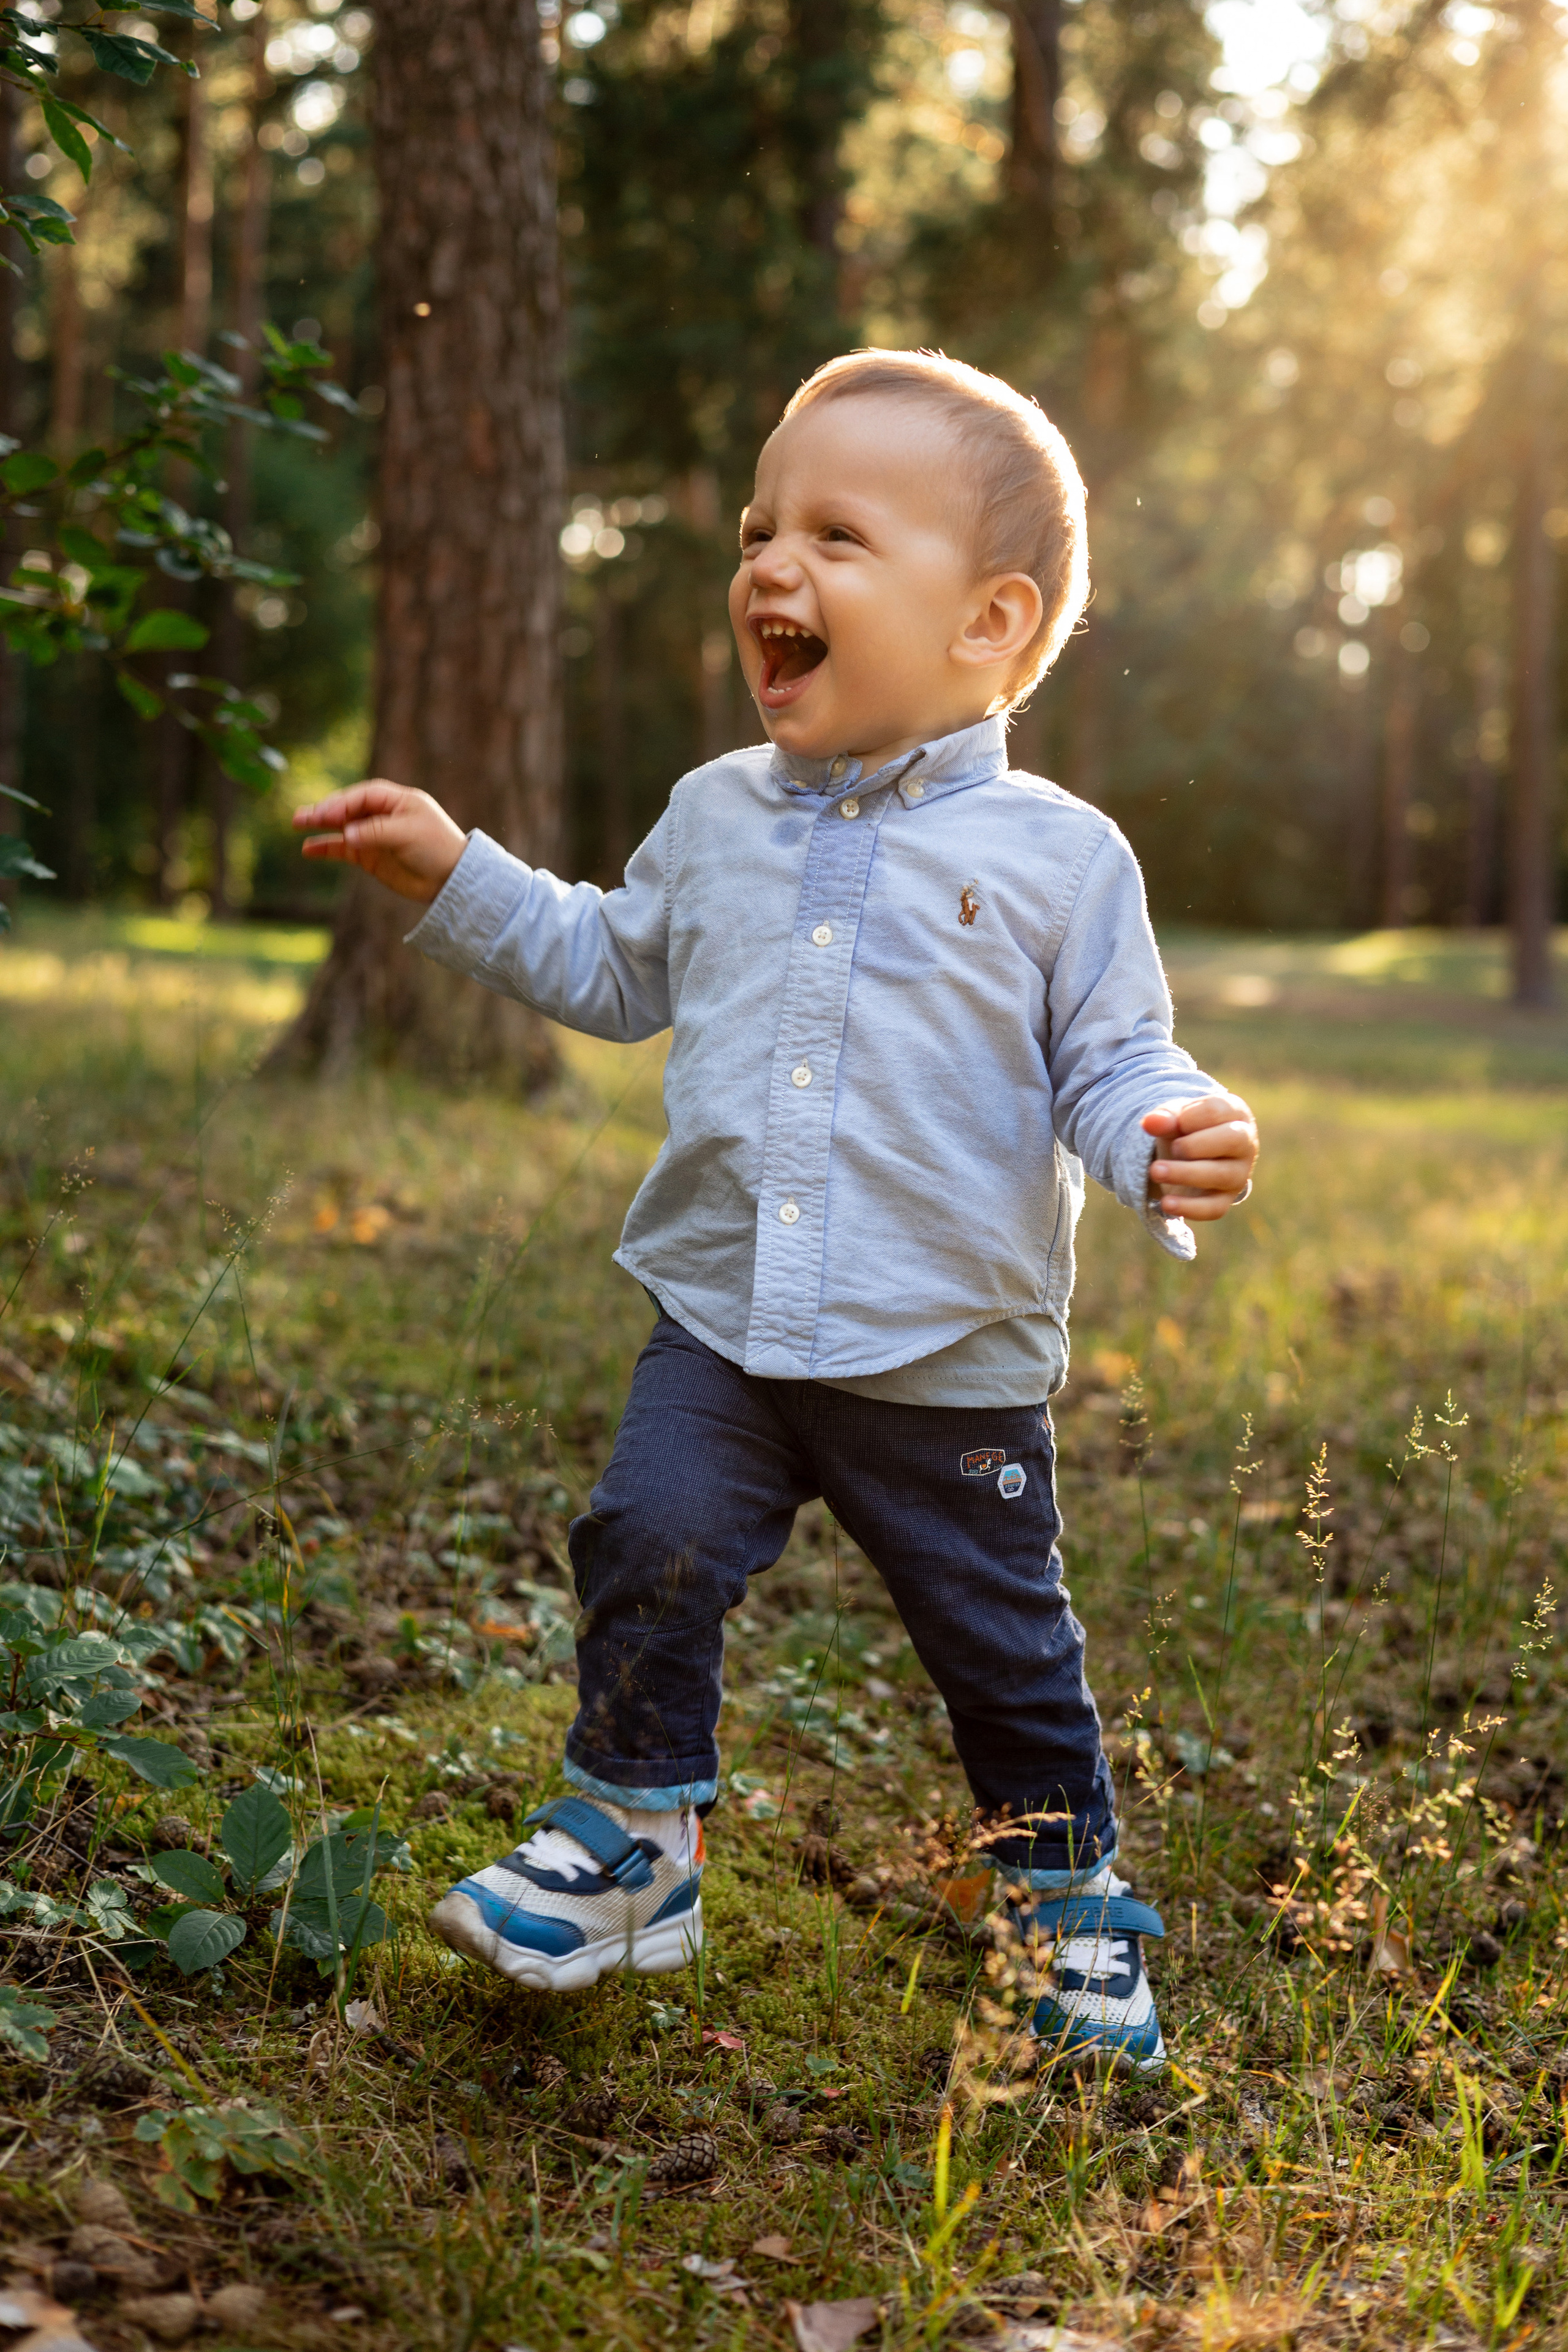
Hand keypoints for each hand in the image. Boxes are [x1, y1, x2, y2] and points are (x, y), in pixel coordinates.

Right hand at [292, 779, 466, 904]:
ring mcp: (375, 835)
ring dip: (320, 825)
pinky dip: (326, 848)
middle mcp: (384, 814)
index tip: (328, 814)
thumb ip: (376, 832)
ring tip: (297, 824)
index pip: (363, 796)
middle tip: (302, 816)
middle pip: (349, 808)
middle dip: (326, 811)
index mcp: (398, 800)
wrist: (451, 880)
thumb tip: (346, 834)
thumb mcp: (408, 834)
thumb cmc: (437, 848)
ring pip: (342, 826)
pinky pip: (343, 849)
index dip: (343, 802)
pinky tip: (308, 849)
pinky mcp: (370, 856)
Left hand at [1141, 1092, 1257, 1222]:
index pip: (1217, 1110)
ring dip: (1186, 1174)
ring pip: (1222, 1175)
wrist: (1185, 1154)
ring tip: (1156, 1171)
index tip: (1174, 1124)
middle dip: (1195, 1145)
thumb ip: (1165, 1117)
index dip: (1189, 1117)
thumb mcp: (1174, 1116)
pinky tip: (1167, 1203)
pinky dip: (1189, 1207)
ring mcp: (1239, 1173)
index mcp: (1235, 1113)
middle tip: (1172, 1148)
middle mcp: (1245, 1143)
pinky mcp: (1225, 1199)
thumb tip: (1150, 1123)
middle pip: (1232, 1140)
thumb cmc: (1185, 1128)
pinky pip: (1215, 1208)